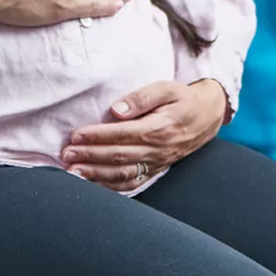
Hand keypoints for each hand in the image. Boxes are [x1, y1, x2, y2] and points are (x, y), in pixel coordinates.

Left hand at [63, 79, 227, 190]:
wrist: (209, 115)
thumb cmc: (184, 99)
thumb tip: (116, 110)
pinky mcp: (156, 170)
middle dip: (89, 156)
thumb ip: (142, 97)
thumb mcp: (167, 88)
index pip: (121, 134)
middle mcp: (157, 149)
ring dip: (96, 174)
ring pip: (123, 173)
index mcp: (158, 128)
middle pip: (118, 156)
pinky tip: (94, 184)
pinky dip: (112, 186)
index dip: (97, 136)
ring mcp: (157, 162)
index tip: (76, 135)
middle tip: (66, 154)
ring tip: (73, 171)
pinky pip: (133, 182)